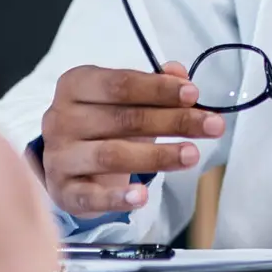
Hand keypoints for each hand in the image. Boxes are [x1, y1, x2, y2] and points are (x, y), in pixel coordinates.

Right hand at [39, 62, 225, 217]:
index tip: (193, 94)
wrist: (67, 163)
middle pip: (123, 119)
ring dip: (157, 156)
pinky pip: (90, 196)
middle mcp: (61, 118)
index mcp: (75, 85)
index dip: (159, 88)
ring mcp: (59, 156)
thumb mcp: (124, 100)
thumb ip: (152, 84)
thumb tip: (179, 73)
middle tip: (212, 125)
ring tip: (192, 155)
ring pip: (111, 155)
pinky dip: (117, 198)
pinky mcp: (63, 191)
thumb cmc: (101, 124)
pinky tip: (142, 197)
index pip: (120, 83)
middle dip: (173, 121)